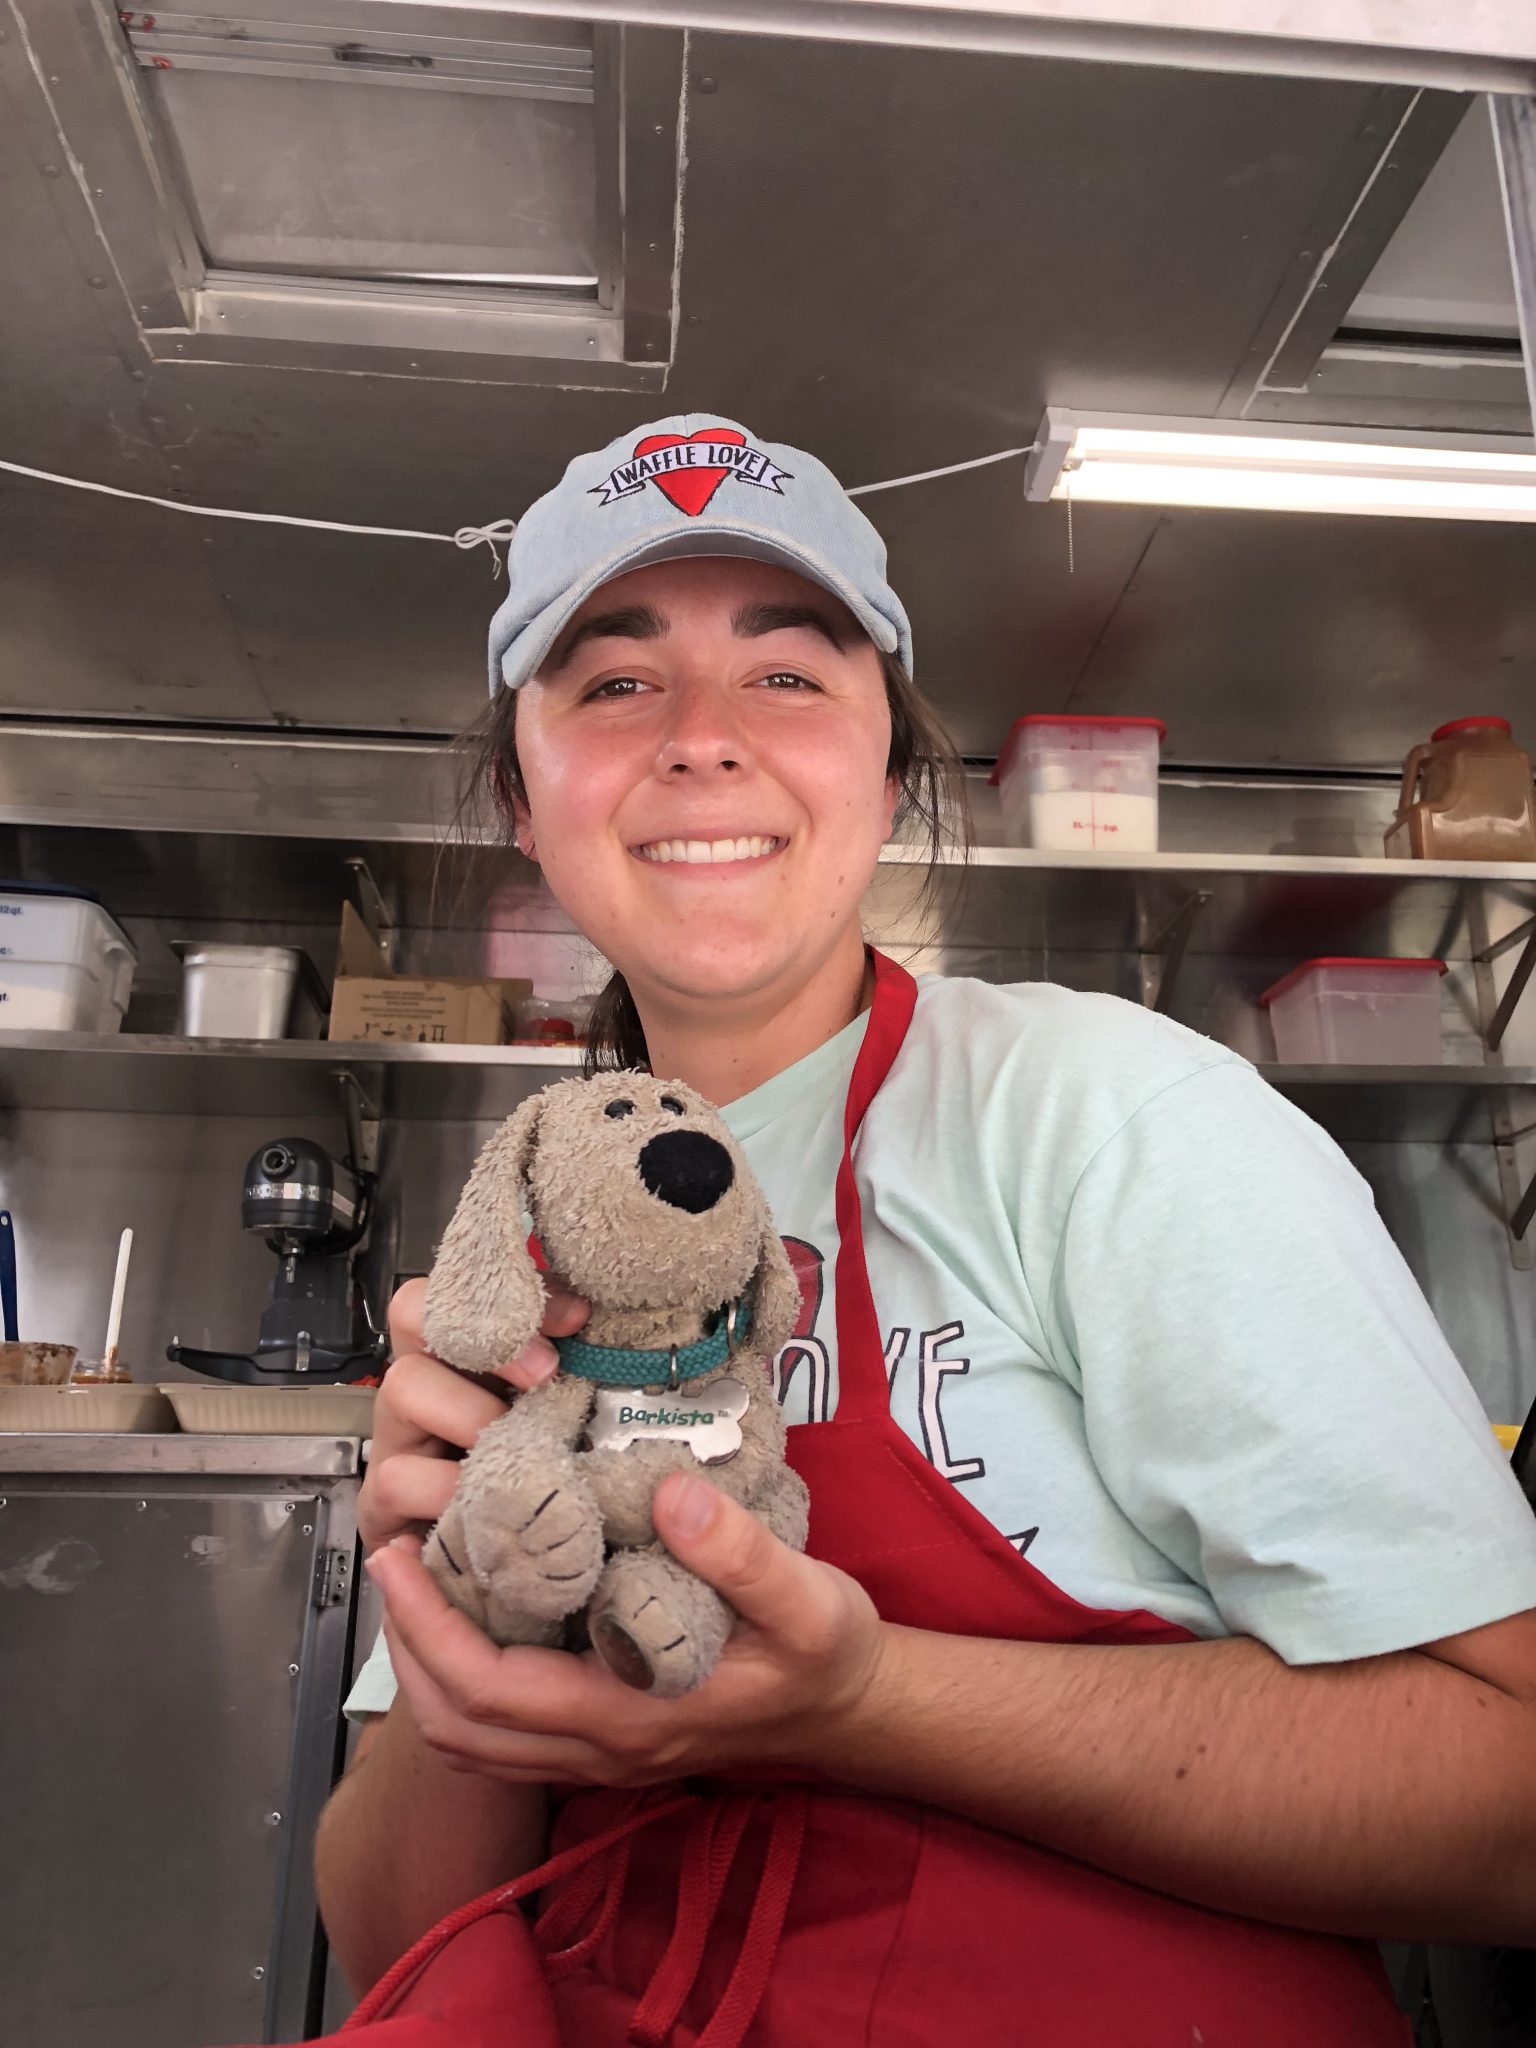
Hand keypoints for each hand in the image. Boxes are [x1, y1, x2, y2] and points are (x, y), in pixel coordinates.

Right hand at [357, 1276, 588, 1555]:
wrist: (502, 1584)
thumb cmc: (534, 1484)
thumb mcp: (558, 1416)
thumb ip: (570, 1362)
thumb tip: (589, 1314)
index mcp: (463, 1354)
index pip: (456, 1285)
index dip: (508, 1293)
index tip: (573, 1318)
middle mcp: (422, 1385)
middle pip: (410, 1311)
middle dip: (485, 1340)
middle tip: (543, 1377)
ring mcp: (397, 1438)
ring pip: (403, 1387)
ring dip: (470, 1415)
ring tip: (513, 1451)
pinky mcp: (383, 1503)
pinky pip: (398, 1477)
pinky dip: (446, 1489)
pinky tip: (481, 1506)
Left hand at [366, 1474, 888, 1786]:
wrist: (857, 1710)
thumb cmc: (828, 1655)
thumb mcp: (807, 1596)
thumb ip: (740, 1552)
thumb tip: (671, 1493)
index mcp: (630, 1715)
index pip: (491, 1689)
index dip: (430, 1627)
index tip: (401, 1553)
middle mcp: (602, 1748)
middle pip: (460, 1727)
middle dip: (408, 1646)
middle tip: (393, 1555)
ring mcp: (601, 1754)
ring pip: (476, 1741)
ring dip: (428, 1670)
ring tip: (419, 1585)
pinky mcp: (608, 1740)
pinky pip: (507, 1734)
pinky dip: (467, 1683)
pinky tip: (480, 1616)